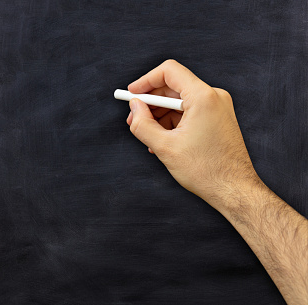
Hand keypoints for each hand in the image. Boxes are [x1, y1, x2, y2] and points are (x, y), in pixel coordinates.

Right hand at [125, 60, 259, 208]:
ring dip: (160, 115)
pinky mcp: (218, 118)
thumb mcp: (165, 147)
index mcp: (203, 98)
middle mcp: (214, 97)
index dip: (145, 80)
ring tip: (148, 136)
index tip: (131, 93)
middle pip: (173, 86)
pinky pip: (189, 111)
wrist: (234, 189)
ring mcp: (218, 107)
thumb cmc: (207, 171)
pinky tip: (162, 140)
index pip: (169, 72)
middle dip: (150, 102)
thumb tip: (134, 108)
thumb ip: (142, 124)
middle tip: (134, 118)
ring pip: (179, 101)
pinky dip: (173, 122)